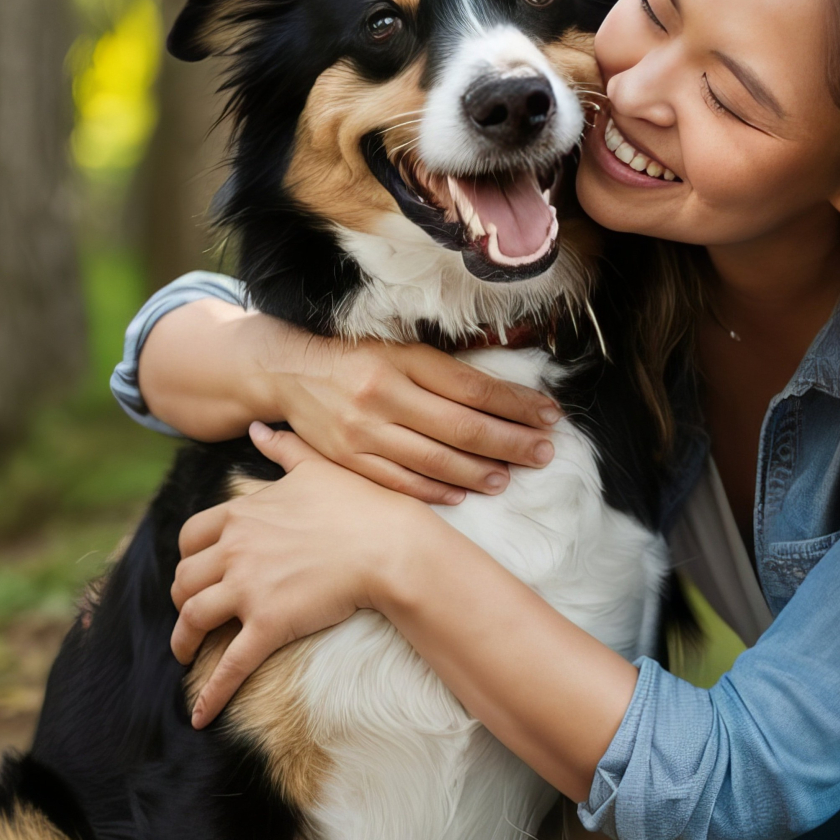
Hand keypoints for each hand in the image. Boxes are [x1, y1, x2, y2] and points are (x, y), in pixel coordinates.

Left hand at [171, 421, 440, 727]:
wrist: (391, 545)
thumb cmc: (361, 503)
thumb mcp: (317, 467)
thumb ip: (282, 449)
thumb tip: (258, 428)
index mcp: (243, 513)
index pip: (190, 536)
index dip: (188, 557)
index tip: (195, 570)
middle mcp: (236, 549)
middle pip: (184, 579)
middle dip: (182, 598)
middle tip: (191, 612)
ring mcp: (249, 588)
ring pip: (193, 618)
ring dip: (183, 640)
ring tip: (186, 653)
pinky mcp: (268, 625)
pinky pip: (229, 665)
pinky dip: (210, 693)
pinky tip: (199, 715)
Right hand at [260, 328, 561, 502]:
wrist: (291, 372)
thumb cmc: (359, 357)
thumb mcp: (402, 347)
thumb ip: (445, 370)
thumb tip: (505, 393)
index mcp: (403, 359)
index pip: (472, 386)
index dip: (515, 403)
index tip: (548, 415)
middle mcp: (384, 394)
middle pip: (460, 426)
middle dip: (509, 441)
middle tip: (543, 451)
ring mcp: (364, 431)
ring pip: (433, 459)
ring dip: (479, 471)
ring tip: (509, 475)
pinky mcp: (348, 460)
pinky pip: (400, 482)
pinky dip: (436, 490)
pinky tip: (464, 492)